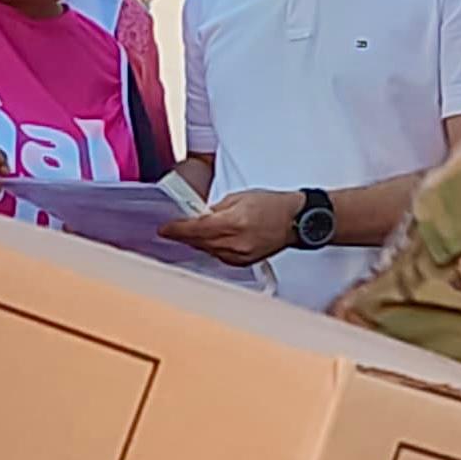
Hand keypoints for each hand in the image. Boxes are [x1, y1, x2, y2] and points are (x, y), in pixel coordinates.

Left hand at [161, 188, 303, 264]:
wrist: (295, 221)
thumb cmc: (274, 206)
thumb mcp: (240, 197)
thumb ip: (216, 208)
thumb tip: (201, 216)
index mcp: (235, 222)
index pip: (197, 229)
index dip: (177, 230)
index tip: (165, 229)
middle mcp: (237, 242)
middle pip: (199, 242)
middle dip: (184, 235)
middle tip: (173, 229)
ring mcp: (240, 255)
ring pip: (207, 251)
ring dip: (198, 242)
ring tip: (194, 232)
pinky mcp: (243, 262)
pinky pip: (219, 256)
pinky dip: (212, 248)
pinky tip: (213, 240)